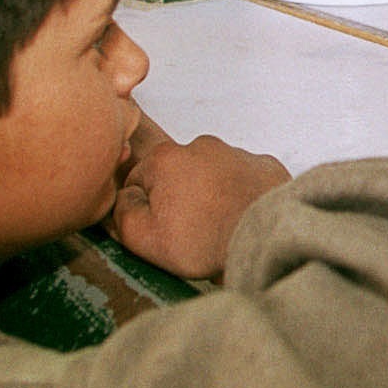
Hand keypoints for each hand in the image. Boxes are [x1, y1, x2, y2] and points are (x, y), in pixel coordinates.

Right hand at [109, 135, 289, 280]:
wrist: (265, 239)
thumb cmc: (205, 241)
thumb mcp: (145, 238)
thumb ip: (123, 214)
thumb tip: (125, 199)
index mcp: (166, 158)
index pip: (138, 180)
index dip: (143, 208)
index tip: (159, 229)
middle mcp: (201, 145)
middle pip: (176, 174)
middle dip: (178, 198)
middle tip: (189, 231)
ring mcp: (236, 152)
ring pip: (211, 174)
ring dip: (210, 195)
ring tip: (218, 226)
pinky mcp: (265, 165)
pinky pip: (243, 178)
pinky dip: (240, 193)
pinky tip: (241, 216)